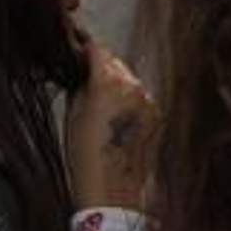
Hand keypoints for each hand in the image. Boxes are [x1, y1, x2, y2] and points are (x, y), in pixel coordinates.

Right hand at [65, 40, 157, 210]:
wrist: (112, 186)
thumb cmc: (86, 155)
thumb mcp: (72, 114)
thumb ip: (80, 84)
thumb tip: (83, 70)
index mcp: (110, 83)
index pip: (98, 50)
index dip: (86, 45)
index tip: (79, 43)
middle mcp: (135, 88)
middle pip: (116, 64)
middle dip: (102, 67)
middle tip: (85, 77)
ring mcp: (150, 101)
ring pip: (131, 81)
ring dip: (117, 85)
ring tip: (101, 108)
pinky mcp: (158, 115)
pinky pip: (141, 98)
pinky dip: (130, 101)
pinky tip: (117, 120)